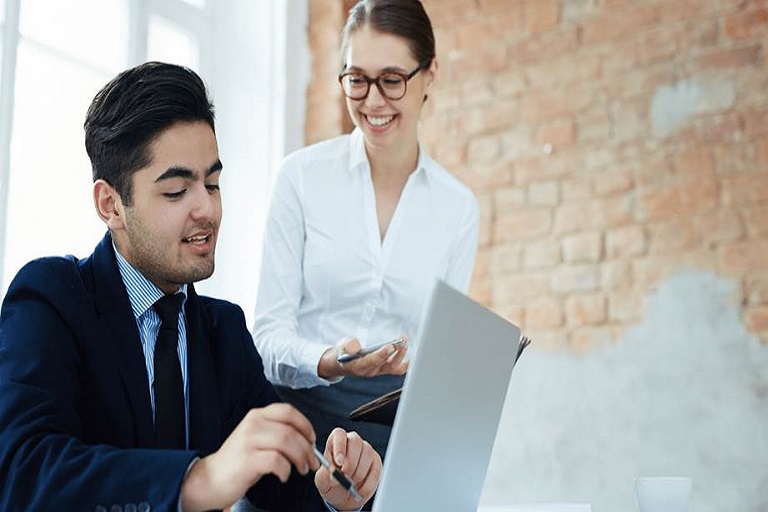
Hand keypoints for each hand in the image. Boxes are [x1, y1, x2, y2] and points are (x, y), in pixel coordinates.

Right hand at [180, 403, 318, 511]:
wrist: (209, 479)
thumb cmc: (237, 462)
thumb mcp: (256, 438)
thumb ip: (277, 433)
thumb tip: (306, 441)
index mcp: (257, 416)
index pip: (288, 411)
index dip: (305, 425)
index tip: (312, 439)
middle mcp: (253, 424)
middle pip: (291, 429)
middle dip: (307, 448)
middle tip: (311, 462)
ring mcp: (249, 441)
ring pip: (287, 442)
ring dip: (300, 458)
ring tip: (301, 470)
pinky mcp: (247, 459)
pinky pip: (276, 461)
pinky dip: (285, 470)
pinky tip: (283, 476)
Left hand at [315, 428, 381, 509]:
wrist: (342, 497)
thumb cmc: (331, 484)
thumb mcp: (321, 482)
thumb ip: (324, 476)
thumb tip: (333, 475)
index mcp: (335, 442)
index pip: (339, 434)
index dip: (340, 446)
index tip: (339, 461)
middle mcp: (351, 442)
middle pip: (355, 442)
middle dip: (350, 463)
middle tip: (345, 477)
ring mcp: (366, 450)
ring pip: (367, 454)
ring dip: (358, 474)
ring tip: (350, 484)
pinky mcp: (376, 462)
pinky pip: (375, 470)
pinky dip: (367, 484)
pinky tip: (359, 490)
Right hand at [318, 336, 408, 378]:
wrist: (342, 362)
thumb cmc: (344, 352)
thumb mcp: (342, 346)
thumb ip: (348, 345)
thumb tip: (355, 345)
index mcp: (359, 366)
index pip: (372, 361)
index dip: (382, 354)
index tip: (390, 346)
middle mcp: (371, 371)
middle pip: (386, 364)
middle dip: (396, 352)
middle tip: (402, 340)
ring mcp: (379, 371)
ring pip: (394, 367)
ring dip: (402, 354)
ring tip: (405, 341)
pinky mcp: (384, 369)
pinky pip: (398, 369)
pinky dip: (407, 364)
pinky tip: (413, 356)